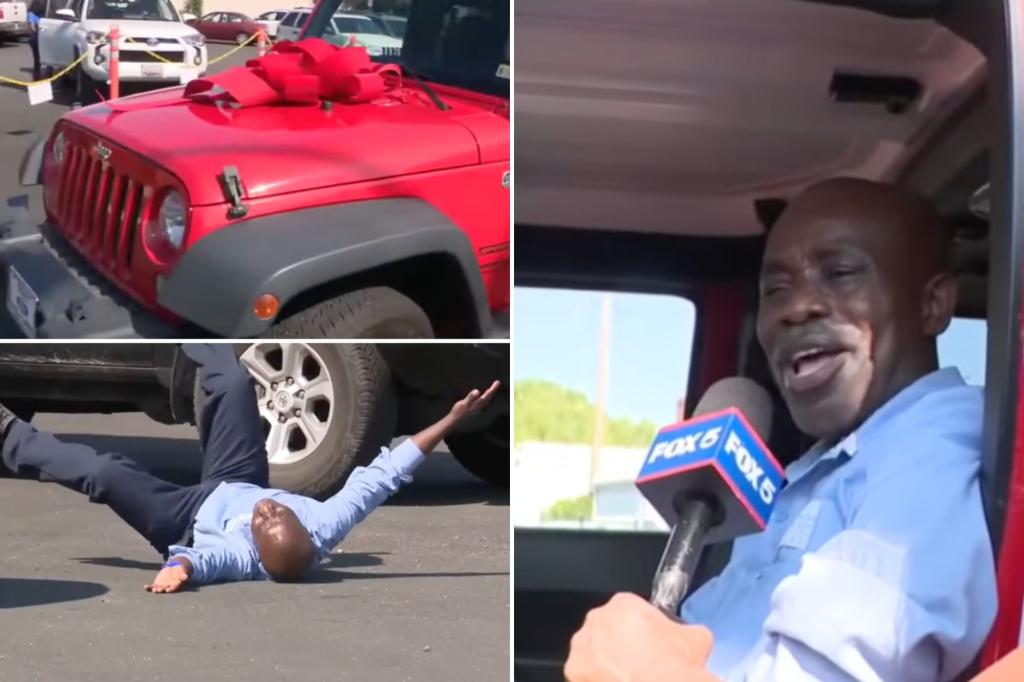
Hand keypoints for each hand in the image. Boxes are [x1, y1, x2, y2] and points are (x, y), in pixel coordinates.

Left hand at [145, 565, 188, 593]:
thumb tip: (186, 577)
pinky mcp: (157, 584)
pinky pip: (152, 586)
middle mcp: (168, 587)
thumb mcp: (182, 572)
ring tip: (153, 589)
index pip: (173, 588)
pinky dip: (149, 587)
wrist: (174, 570)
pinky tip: (145, 587)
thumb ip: (183, 575)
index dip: (171, 589)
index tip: (168, 589)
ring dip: (155, 589)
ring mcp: (162, 586)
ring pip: (158, 588)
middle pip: (165, 589)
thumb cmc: (180, 572)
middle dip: (161, 590)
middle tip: (157, 590)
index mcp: (175, 585)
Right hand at [448, 381, 500, 420]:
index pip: (487, 395)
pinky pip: (483, 403)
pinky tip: (484, 398)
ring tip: (492, 389)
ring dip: (490, 394)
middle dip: (493, 390)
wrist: (456, 421)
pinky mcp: (475, 410)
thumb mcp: (463, 403)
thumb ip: (470, 397)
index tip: (497, 382)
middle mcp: (479, 407)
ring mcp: (477, 409)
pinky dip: (486, 398)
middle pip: (488, 397)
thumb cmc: (458, 412)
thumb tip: (477, 391)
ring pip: (486, 401)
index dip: (492, 389)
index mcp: (477, 404)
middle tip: (497, 383)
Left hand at [564, 593, 719, 681]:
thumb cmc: (675, 665)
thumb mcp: (696, 638)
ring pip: (592, 655)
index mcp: (622, 605)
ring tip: (628, 679)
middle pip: (606, 630)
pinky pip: (585, 676)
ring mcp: (581, 650)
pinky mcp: (574, 675)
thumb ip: (686, 630)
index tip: (651, 645)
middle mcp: (596, 621)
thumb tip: (693, 636)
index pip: (629, 611)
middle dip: (619, 645)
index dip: (642, 629)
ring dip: (605, 665)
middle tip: (639, 664)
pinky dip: (596, 681)